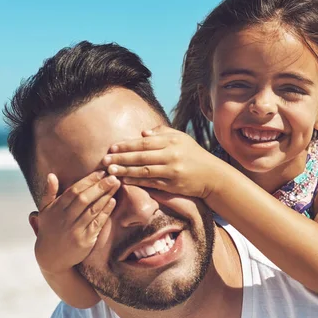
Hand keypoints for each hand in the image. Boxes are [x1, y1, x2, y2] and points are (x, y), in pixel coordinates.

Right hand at [33, 171, 119, 274]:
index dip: (88, 181)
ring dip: (106, 196)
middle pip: (84, 199)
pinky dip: (105, 212)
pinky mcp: (85, 240)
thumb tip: (51, 175)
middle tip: (113, 176)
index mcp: (56, 210)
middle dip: (100, 186)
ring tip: (116, 185)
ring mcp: (76, 230)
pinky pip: (97, 223)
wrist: (52, 258)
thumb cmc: (50, 229)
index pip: (74, 191)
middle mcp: (65, 219)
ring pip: (92, 210)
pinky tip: (113, 201)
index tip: (101, 172)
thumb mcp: (45, 211)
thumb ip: (49, 193)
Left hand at [103, 126, 223, 198]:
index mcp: (172, 141)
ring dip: (125, 171)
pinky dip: (136, 182)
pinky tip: (125, 181)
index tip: (112, 147)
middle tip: (104, 160)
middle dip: (121, 158)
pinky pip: (150, 183)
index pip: (144, 142)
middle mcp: (171, 155)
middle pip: (141, 156)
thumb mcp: (181, 139)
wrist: (212, 176)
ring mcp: (172, 171)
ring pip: (144, 170)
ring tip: (110, 171)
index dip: (127, 145)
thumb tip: (142, 133)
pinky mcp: (173, 185)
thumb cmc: (194, 155)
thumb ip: (162, 133)